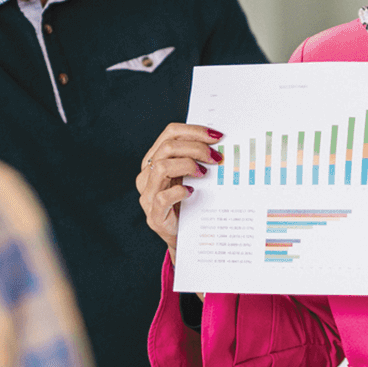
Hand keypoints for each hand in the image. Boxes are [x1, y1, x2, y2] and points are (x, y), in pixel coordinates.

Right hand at [136, 123, 223, 261]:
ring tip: (204, 173)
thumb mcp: (191, 176)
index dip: (194, 130)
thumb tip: (220, 141)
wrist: (186, 236)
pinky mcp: (154, 215)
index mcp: (155, 159)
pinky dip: (180, 191)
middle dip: (196, 148)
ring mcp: (147, 195)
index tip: (217, 136)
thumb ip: (196, 158)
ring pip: (162, 167)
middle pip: (168, 147)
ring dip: (188, 165)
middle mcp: (147, 174)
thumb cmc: (190, 201)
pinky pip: (163, 197)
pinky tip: (192, 192)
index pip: (170, 133)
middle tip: (216, 157)